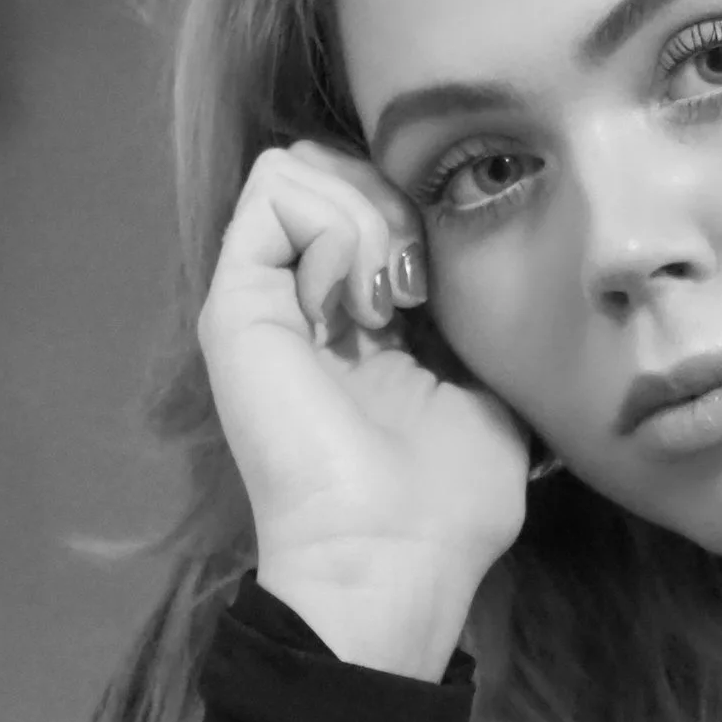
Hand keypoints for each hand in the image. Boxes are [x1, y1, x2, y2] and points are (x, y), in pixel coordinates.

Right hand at [197, 140, 533, 675]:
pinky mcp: (235, 301)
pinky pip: (273, 189)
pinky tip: (360, 300)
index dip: (417, 211)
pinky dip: (335, 225)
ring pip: (296, 166)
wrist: (393, 555)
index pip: (366, 203)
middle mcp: (299, 303)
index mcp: (354, 323)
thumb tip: (481, 267)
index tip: (448, 283)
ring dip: (365, 214)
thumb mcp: (486, 396)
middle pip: (327, 169)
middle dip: (389, 198)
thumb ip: (471, 327)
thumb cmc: (447, 502)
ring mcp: (262, 300)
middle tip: (416, 284)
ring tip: (387, 299)